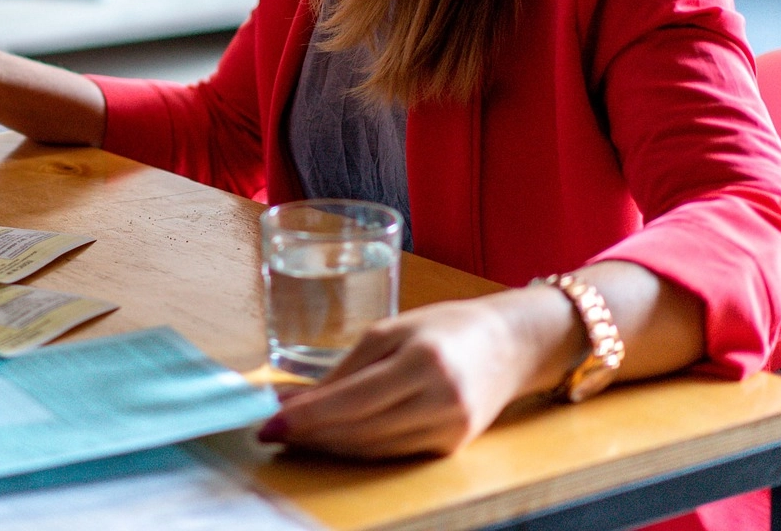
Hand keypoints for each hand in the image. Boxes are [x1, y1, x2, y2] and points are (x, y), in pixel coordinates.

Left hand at [258, 292, 577, 457]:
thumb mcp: (392, 330)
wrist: (510, 345)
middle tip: (271, 431)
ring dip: (328, 445)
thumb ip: (345, 367)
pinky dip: (357, 448)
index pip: (352, 400)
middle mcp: (440, 401)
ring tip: (293, 435)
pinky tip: (331, 439)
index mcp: (424, 362)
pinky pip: (392, 452)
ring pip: (373, 448)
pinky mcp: (451, 447)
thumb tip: (294, 397)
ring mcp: (449, 430)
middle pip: (360, 431)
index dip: (307, 416)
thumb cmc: (446, 327)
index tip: (270, 422)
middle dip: (310, 434)